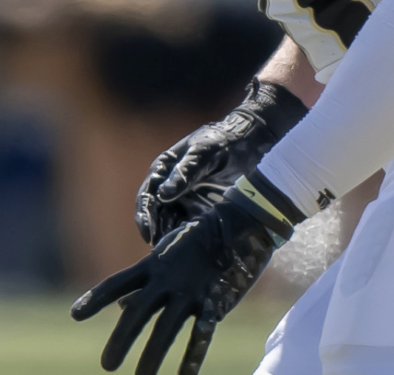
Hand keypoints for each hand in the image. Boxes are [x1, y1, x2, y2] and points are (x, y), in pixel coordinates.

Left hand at [75, 176, 296, 374]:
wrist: (239, 225)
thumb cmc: (197, 241)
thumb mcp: (165, 255)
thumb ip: (142, 282)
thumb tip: (121, 308)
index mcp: (153, 265)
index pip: (117, 284)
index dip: (95, 299)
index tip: (75, 315)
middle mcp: (167, 279)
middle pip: (138, 311)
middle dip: (121, 339)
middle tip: (107, 366)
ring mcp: (190, 291)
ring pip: (167, 328)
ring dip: (152, 356)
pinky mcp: (214, 302)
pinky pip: (201, 334)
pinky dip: (192, 357)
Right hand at [136, 78, 306, 244]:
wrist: (249, 140)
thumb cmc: (223, 141)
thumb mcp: (203, 152)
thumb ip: (184, 172)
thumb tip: (162, 195)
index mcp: (165, 168)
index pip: (147, 195)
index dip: (144, 215)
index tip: (148, 233)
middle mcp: (171, 184)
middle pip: (157, 212)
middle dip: (157, 231)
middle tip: (162, 250)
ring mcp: (187, 196)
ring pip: (172, 221)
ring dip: (171, 236)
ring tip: (176, 253)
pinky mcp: (202, 206)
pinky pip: (190, 223)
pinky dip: (188, 234)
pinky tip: (192, 247)